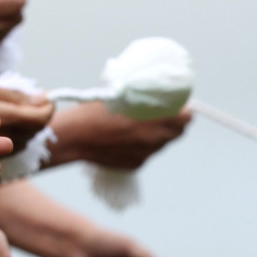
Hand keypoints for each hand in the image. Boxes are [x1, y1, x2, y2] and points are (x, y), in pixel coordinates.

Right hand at [0, 81, 54, 152]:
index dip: (48, 107)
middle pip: (35, 129)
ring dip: (29, 124)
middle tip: (32, 100)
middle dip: (39, 114)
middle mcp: (3, 138)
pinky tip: (7, 123)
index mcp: (3, 119)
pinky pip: (16, 145)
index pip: (39, 119)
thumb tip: (41, 99)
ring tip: (16, 110)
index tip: (47, 97)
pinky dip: (18, 133)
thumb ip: (16, 96)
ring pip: (27, 138)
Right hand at [47, 103, 191, 169]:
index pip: (184, 119)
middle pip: (177, 132)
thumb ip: (139, 96)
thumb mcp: (116, 95)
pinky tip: (127, 136)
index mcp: (149, 124)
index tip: (179, 104)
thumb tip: (152, 91)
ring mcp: (143, 156)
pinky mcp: (135, 165)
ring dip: (159, 133)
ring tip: (142, 123)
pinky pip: (147, 152)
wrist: (72, 139)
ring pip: (162, 143)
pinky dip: (144, 144)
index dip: (184, 110)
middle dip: (174, 122)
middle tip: (164, 111)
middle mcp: (151, 142)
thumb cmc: (90, 113)